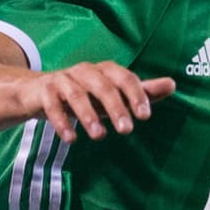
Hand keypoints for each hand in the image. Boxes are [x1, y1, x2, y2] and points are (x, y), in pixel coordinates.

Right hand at [18, 61, 175, 142]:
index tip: (145, 116)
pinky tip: (71, 138)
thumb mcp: (112, 95)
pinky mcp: (44, 92)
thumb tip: (172, 84)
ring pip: (77, 94)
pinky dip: (62, 121)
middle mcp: (84, 71)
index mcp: (104, 71)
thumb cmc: (84, 95)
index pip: (124, 78)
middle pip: (102, 85)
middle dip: (116, 107)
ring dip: (88, 115)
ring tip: (99, 136)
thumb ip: (140, 91)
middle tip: (127, 130)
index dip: (136, 94)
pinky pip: (53, 105)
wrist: (37, 93)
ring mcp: (62, 80)